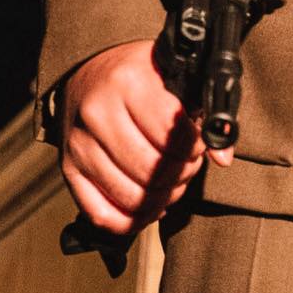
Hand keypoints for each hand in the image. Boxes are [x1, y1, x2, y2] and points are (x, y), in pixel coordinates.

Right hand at [58, 39, 231, 236]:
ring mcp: (79, 144)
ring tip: (171, 183)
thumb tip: (224, 156)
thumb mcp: (171, 76)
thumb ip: (201, 112)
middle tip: (187, 166)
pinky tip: (148, 206)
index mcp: (128, 81)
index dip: (194, 148)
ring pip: (131, 197)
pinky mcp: (69, 170)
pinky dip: (131, 220)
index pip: (171, 134)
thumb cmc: (138, 74)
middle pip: (152, 170)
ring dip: (161, 200)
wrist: (89, 71)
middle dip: (180, 175)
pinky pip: (102, 215)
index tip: (199, 145)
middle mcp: (98, 112)